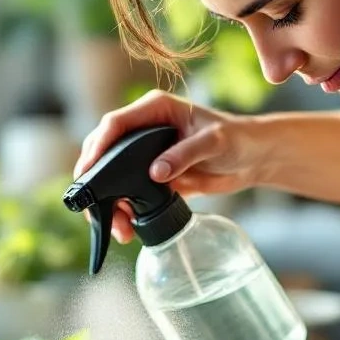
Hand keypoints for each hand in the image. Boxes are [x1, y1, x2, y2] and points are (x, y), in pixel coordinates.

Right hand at [73, 89, 266, 242]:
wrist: (253, 159)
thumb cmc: (238, 138)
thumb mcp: (214, 141)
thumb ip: (185, 154)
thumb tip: (155, 173)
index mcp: (154, 110)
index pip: (114, 124)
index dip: (96, 147)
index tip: (87, 171)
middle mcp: (144, 130)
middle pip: (105, 153)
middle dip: (96, 181)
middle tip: (94, 208)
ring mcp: (146, 154)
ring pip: (114, 178)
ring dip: (110, 203)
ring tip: (118, 228)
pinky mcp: (153, 177)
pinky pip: (130, 194)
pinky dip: (125, 212)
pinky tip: (128, 228)